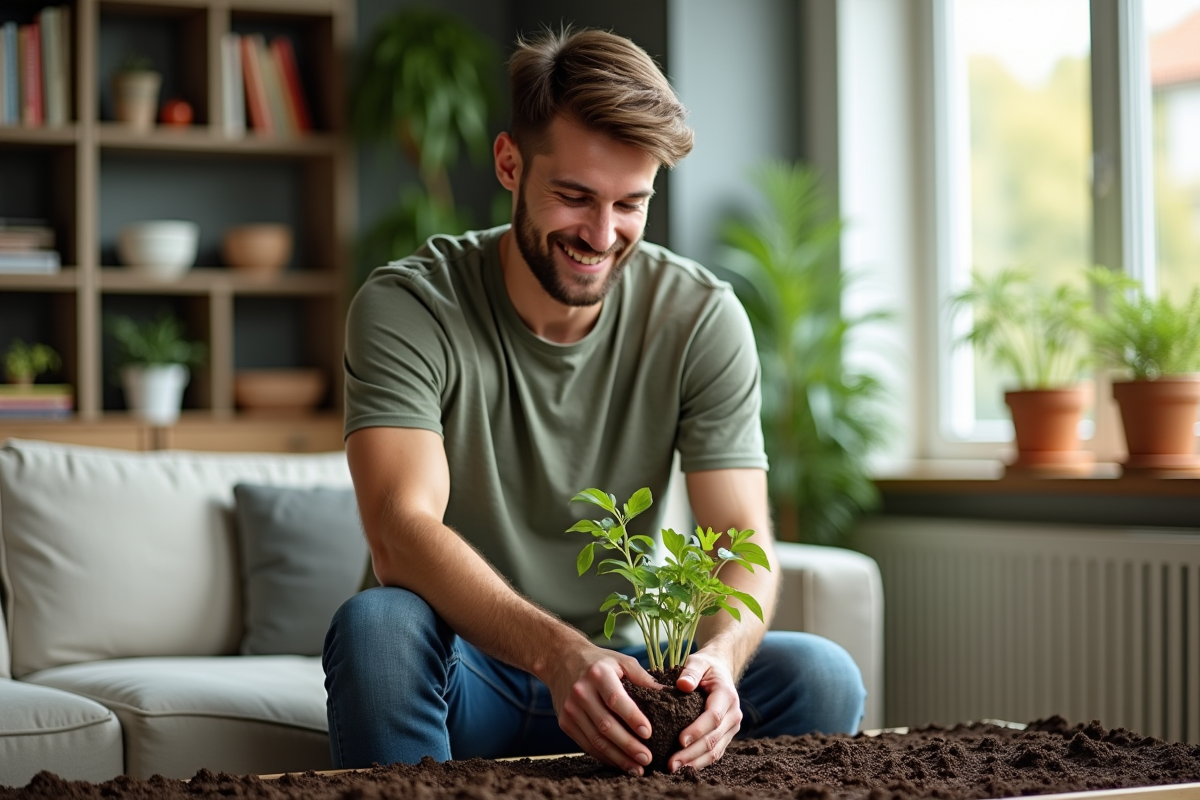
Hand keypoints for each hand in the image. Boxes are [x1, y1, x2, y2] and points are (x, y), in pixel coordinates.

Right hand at [544, 642, 659, 774]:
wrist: (560, 660)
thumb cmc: (599, 662)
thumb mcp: (621, 661)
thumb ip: (643, 678)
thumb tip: (669, 695)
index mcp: (598, 674)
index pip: (616, 700)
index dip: (632, 718)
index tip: (648, 733)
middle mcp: (581, 692)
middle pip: (606, 725)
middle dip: (628, 745)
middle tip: (648, 759)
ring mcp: (570, 709)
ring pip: (596, 740)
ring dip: (618, 757)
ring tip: (638, 768)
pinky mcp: (565, 722)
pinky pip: (587, 744)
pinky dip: (605, 756)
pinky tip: (620, 763)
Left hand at [669, 649, 742, 771]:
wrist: (721, 670)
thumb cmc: (706, 666)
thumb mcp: (698, 661)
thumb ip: (691, 671)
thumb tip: (683, 684)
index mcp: (727, 695)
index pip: (713, 717)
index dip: (697, 730)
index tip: (679, 741)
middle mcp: (733, 714)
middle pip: (713, 739)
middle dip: (692, 753)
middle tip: (671, 763)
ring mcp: (732, 727)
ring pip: (715, 751)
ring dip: (695, 762)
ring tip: (673, 770)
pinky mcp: (726, 736)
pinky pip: (715, 753)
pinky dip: (700, 762)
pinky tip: (683, 768)